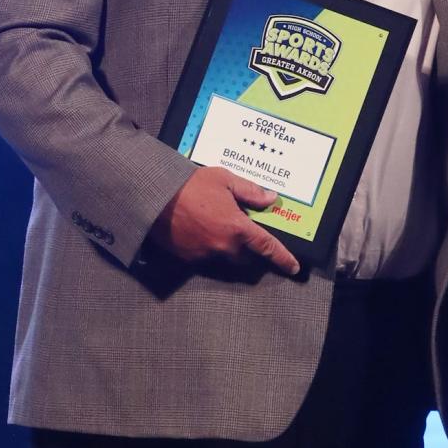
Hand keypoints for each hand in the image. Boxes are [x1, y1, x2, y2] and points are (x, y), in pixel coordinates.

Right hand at [149, 166, 298, 274]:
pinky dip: (210, 249)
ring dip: (230, 251)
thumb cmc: (191, 185)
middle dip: (250, 251)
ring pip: (226, 260)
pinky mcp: (188, 258)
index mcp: (238, 229)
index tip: (292, 267)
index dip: (282, 258)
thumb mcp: (225, 180)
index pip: (267, 248)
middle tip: (247, 235)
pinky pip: (207, 258)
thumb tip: (270, 198)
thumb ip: (250, 192)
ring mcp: (205, 255)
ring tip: (222, 232)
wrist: (154, 197)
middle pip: (247, 259)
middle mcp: (224, 247)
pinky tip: (203, 233)